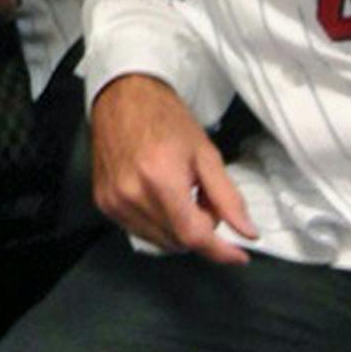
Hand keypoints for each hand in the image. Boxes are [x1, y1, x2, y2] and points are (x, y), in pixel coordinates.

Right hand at [90, 73, 256, 263]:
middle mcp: (131, 193)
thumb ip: (228, 197)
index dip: (220, 250)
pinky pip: (140, 231)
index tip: (237, 254)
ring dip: (180, 229)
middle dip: (201, 230)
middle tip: (205, 199)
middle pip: (179, 241)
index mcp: (159, 178)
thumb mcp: (206, 153)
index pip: (194, 235)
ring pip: (160, 241)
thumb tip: (246, 231)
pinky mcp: (104, 202)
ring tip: (181, 195)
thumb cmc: (162, 117)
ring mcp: (114, 200)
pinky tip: (161, 198)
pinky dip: (159, 224)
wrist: (123, 97)